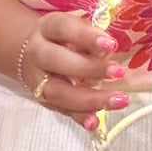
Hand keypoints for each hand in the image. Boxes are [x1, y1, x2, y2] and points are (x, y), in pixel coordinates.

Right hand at [19, 11, 131, 129]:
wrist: (32, 53)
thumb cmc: (64, 37)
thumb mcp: (74, 27)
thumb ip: (90, 36)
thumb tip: (110, 50)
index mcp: (47, 28)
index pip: (64, 28)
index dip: (86, 36)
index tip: (111, 44)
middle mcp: (37, 53)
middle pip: (57, 60)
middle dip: (89, 68)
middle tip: (119, 72)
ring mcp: (38, 79)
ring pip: (59, 92)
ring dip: (90, 99)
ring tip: (119, 100)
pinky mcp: (44, 100)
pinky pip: (62, 110)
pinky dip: (79, 117)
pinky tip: (95, 122)